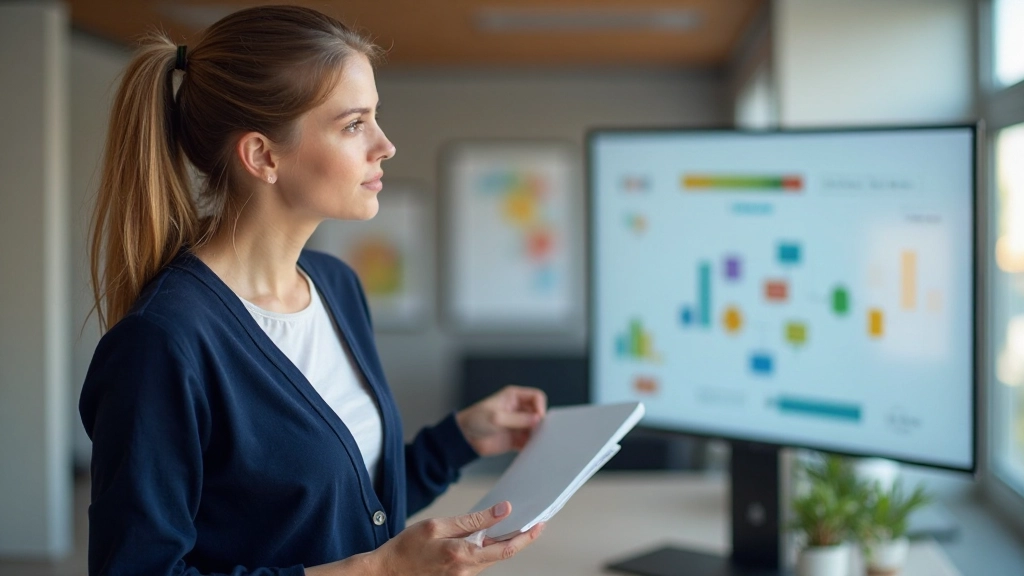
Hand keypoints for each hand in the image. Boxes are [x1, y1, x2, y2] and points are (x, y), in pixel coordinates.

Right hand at [376, 501, 543, 575]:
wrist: (387, 573)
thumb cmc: (407, 548)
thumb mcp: (437, 525)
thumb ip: (472, 519)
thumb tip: (502, 510)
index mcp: (462, 555)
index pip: (506, 547)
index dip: (527, 537)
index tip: (540, 525)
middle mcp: (466, 571)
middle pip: (503, 554)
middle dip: (519, 538)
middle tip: (533, 522)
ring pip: (492, 559)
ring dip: (503, 543)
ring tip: (512, 525)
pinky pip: (479, 563)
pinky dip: (488, 549)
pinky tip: (487, 537)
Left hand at [456, 386, 546, 456]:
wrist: (464, 439)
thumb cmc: (475, 420)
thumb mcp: (496, 417)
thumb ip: (517, 419)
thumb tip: (538, 419)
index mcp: (514, 397)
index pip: (536, 397)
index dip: (540, 406)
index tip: (539, 418)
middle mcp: (519, 409)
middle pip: (539, 413)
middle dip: (541, 422)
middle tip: (539, 432)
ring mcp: (519, 424)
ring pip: (537, 428)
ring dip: (538, 435)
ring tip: (535, 442)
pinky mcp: (517, 439)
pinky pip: (530, 442)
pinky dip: (533, 446)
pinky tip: (530, 450)